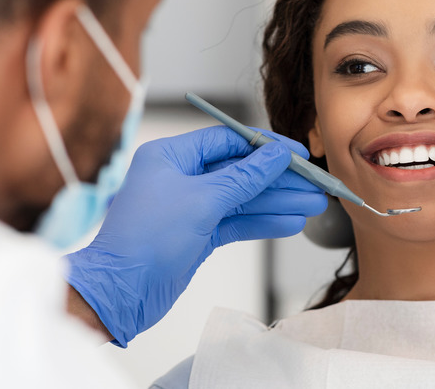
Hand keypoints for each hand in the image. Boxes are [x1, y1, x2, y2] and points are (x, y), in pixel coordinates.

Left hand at [63, 126, 326, 346]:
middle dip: (279, 180)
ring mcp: (189, 207)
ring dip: (277, 203)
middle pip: (241, 171)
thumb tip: (276, 155)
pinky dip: (263, 223)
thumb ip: (245, 177)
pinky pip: (237, 222)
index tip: (299, 152)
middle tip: (315, 184)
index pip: (229, 141)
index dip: (267, 146)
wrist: (119, 293)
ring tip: (314, 206)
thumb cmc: (146, 240)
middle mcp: (180, 177)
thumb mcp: (202, 201)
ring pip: (243, 199)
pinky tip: (291, 223)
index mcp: (171, 156)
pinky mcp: (197, 235)